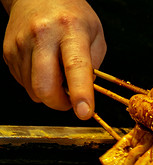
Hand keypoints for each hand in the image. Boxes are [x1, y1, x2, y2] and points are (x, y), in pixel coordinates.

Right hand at [2, 0, 105, 119]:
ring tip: (58, 75)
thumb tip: (86, 92)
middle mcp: (42, 35)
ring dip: (48, 93)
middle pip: (44, 86)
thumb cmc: (72, 16)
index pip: (75, 67)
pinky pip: (23, 83)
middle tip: (70, 100)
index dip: (80, 93)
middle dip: (59, 103)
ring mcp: (20, 44)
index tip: (84, 113)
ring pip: (32, 89)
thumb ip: (94, 64)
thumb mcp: (96, 34)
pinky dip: (36, 84)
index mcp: (70, 30)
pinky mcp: (7, 51)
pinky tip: (44, 68)